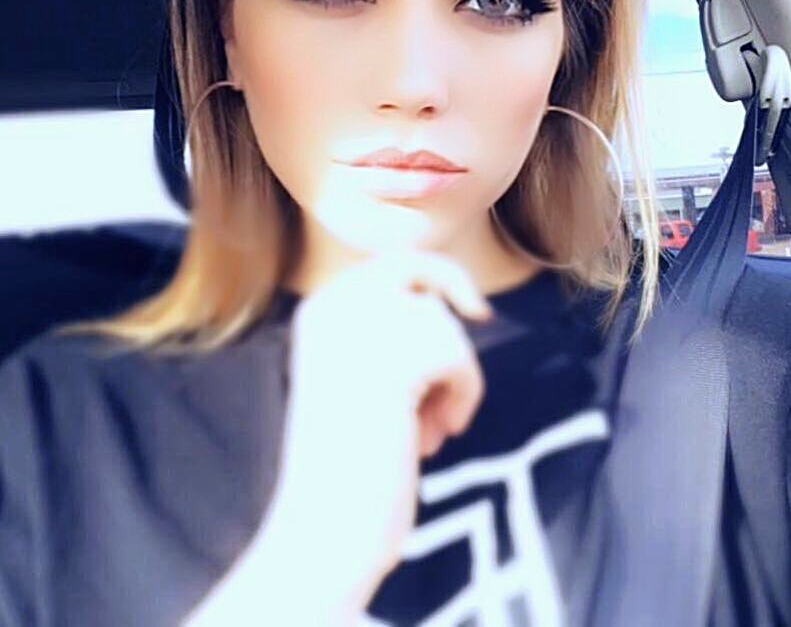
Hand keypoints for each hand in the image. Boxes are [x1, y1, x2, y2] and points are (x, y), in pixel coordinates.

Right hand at [266, 251, 492, 608]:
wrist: (326, 528)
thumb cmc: (349, 462)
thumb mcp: (362, 377)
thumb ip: (391, 333)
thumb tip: (448, 297)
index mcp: (317, 313)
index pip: (392, 262)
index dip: (438, 277)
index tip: (473, 309)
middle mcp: (332, 311)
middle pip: (421, 276)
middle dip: (448, 327)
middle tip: (461, 373)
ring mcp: (359, 334)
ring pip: (443, 326)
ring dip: (451, 380)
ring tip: (424, 430)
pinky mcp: (392, 364)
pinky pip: (458, 359)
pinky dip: (461, 398)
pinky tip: (433, 436)